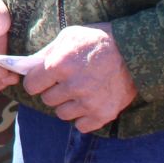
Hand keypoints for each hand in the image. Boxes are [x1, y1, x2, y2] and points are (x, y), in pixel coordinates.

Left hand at [21, 23, 136, 133]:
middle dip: (53, 91)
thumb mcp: (69, 36)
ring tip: (80, 91)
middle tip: (67, 82)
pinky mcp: (104, 114)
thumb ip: (47, 53)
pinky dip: (84, 117)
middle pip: (47, 100)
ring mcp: (89, 102)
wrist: (135, 49)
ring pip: (62, 114)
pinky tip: (90, 103)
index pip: (31, 85)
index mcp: (59, 65)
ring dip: (68, 105)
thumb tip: (28, 67)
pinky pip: (82, 125)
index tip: (42, 79)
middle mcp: (72, 86)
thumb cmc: (99, 39)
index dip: (36, 81)